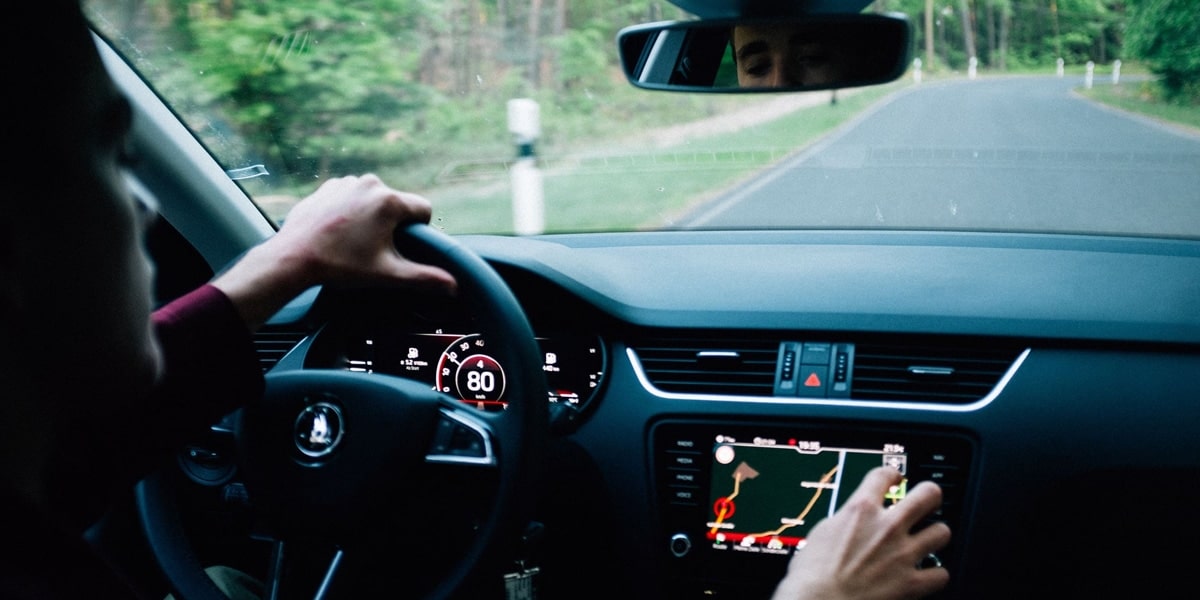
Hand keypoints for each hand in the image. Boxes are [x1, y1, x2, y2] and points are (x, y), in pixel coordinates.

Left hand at [213, 174, 456, 328]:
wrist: (293, 257)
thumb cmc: (340, 265)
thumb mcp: (387, 275)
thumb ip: (424, 278)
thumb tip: (452, 285)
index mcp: (389, 202)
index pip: (423, 209)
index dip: (419, 230)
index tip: (402, 245)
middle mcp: (370, 184)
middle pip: (397, 205)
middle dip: (391, 225)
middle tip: (373, 249)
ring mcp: (346, 182)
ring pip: (374, 200)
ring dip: (371, 217)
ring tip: (353, 241)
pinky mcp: (328, 187)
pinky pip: (351, 196)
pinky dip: (350, 211)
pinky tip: (338, 232)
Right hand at [771, 466, 950, 599]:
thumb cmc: (810, 576)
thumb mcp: (821, 534)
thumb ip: (844, 522)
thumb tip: (851, 522)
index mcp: (860, 511)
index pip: (884, 474)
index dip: (892, 474)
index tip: (895, 478)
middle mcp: (887, 527)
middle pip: (928, 494)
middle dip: (929, 496)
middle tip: (926, 501)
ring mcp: (903, 555)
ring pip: (942, 532)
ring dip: (934, 536)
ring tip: (927, 541)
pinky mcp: (912, 584)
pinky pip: (941, 574)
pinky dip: (935, 575)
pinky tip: (927, 575)